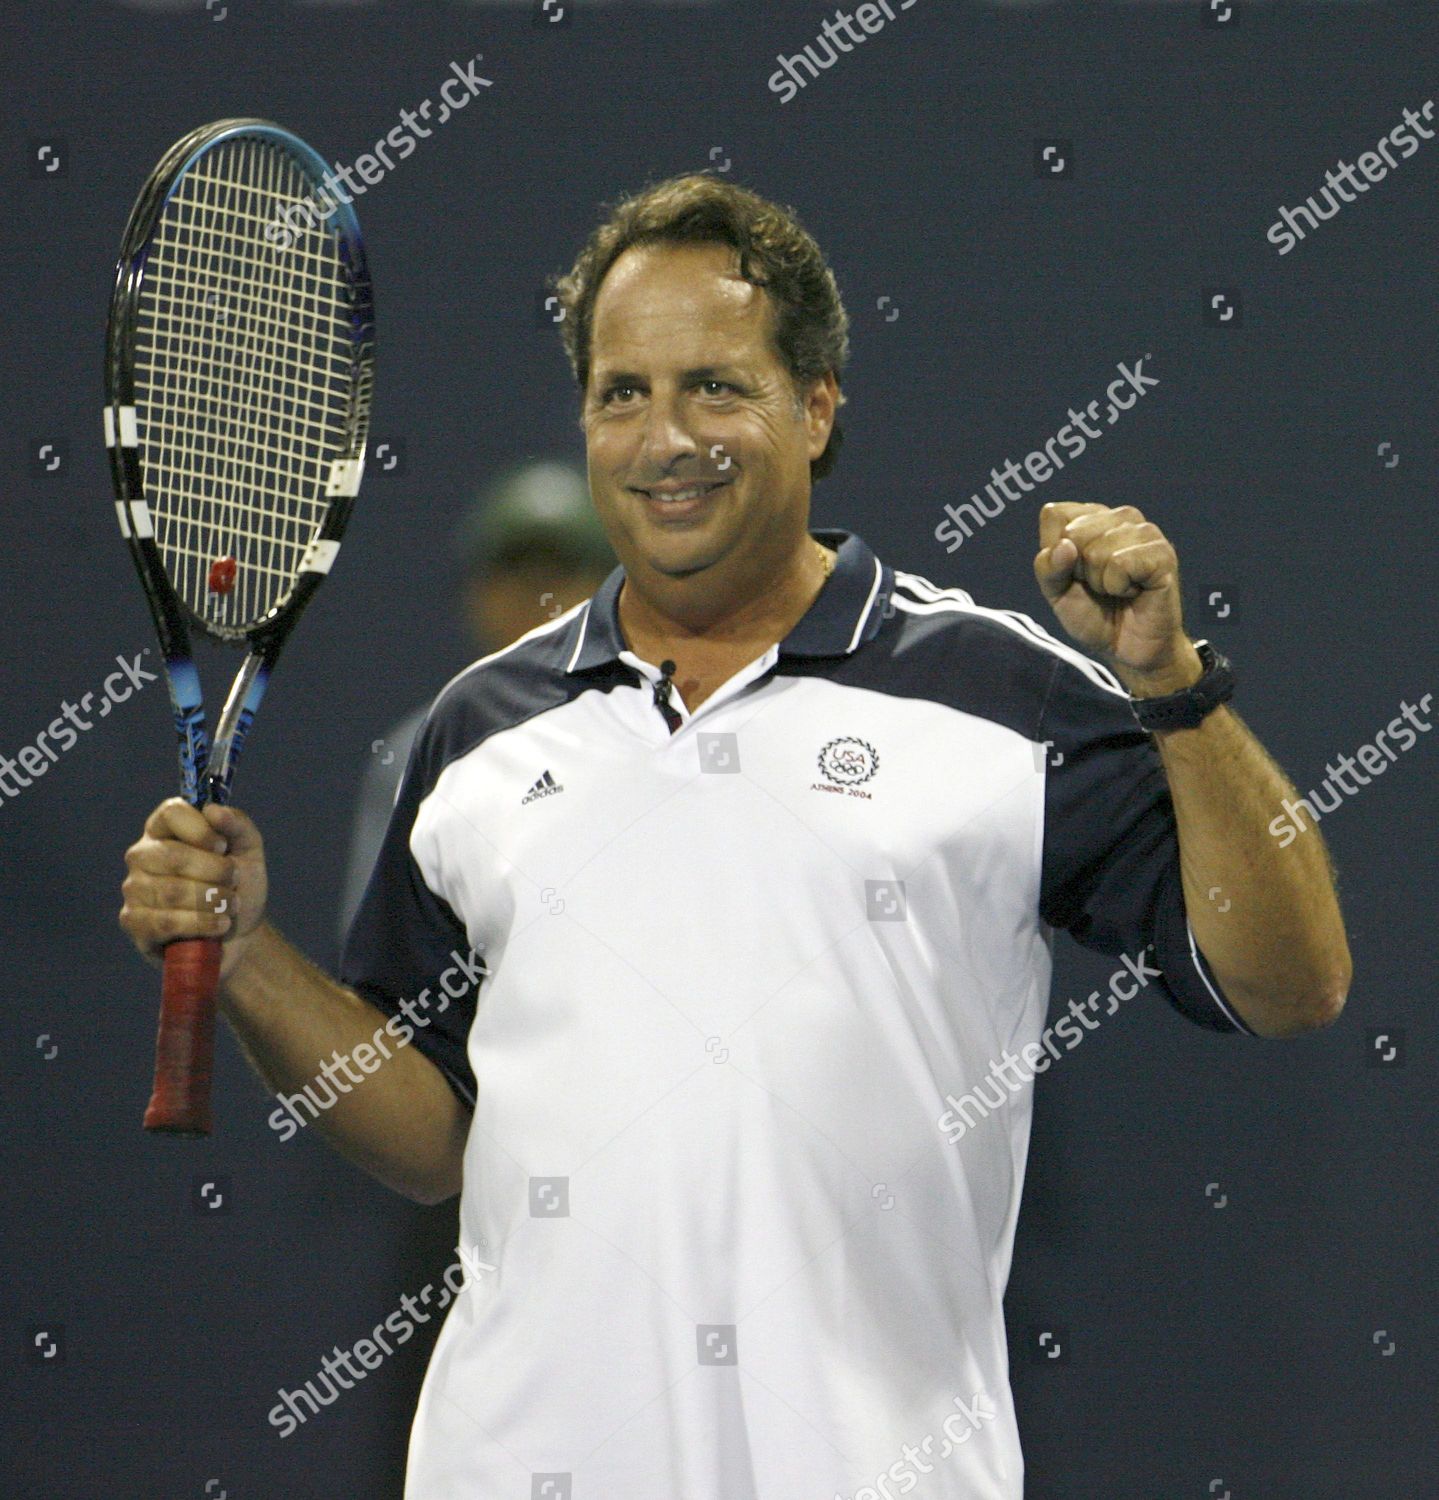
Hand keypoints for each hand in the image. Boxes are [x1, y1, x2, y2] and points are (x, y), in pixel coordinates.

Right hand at [119, 798, 267, 979]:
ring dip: (212, 900)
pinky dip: (200, 924)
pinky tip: (219, 924)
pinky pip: (164, 922)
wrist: (239, 931)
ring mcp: (134, 888)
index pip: (171, 813)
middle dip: (215, 871)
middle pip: (172, 855)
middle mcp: (142, 855)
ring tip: (231, 904)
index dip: (201, 829)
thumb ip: (237, 824)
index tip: (223, 847)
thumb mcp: (249, 850)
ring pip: (171, 892)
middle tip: (234, 881)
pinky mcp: (134, 922)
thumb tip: (213, 809)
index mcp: (165, 829)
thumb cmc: (238, 883)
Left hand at [1034, 502, 1201, 691]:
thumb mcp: (1056, 593)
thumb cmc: (1094, 615)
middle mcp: (1120, 516)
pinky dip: (1119, 587)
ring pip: (1096, 551)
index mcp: (1091, 517)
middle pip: (1073, 532)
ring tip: (1117, 589)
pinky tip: (1134, 591)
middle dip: (1078, 570)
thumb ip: (1047, 568)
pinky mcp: (1162, 552)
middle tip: (1099, 586)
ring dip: (1100, 582)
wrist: (1128, 649)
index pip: (1054, 514)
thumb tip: (1064, 546)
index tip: (1074, 573)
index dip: (1055, 553)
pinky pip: (1120, 565)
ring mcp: (1144, 531)